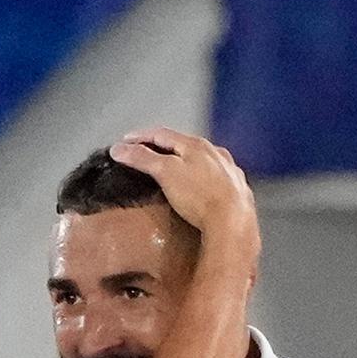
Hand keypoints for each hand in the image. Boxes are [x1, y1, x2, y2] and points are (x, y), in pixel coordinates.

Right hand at [109, 127, 258, 252]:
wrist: (233, 223)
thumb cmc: (201, 197)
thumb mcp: (165, 173)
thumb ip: (142, 158)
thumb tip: (120, 148)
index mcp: (196, 145)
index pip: (162, 134)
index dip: (140, 137)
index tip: (126, 141)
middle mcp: (215, 154)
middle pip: (183, 145)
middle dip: (163, 148)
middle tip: (146, 154)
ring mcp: (228, 171)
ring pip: (203, 160)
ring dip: (186, 162)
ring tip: (173, 170)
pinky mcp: (236, 191)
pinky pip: (216, 179)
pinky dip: (203, 179)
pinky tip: (200, 188)